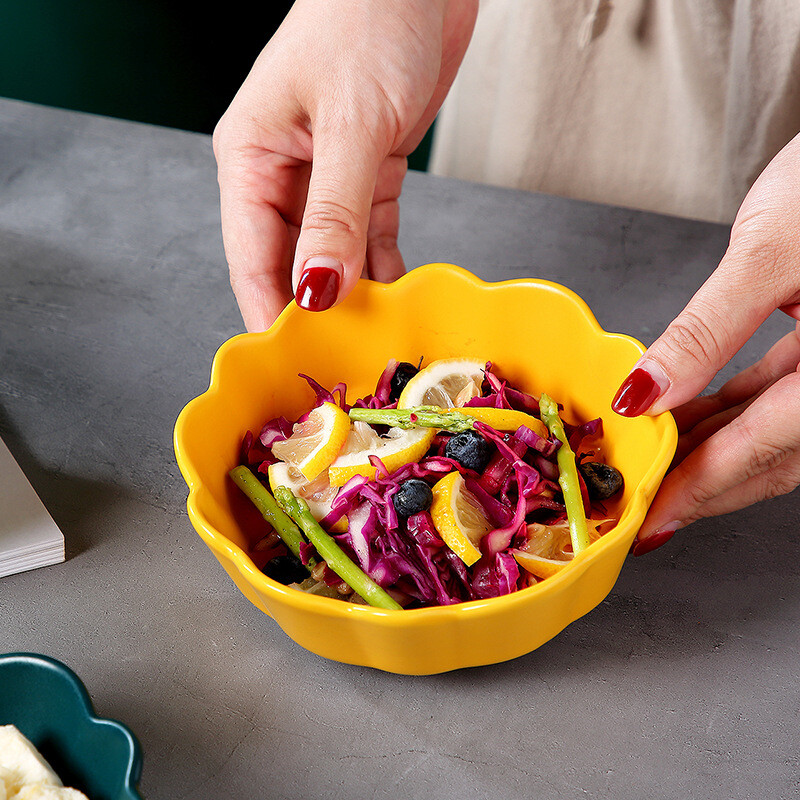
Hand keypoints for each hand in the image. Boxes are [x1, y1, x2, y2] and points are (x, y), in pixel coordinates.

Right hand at [213, 0, 477, 330]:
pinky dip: (383, 264)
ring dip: (353, 293)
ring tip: (372, 338)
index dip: (270, 310)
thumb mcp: (350, 122)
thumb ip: (335, 211)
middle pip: (290, 261)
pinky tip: (395, 296)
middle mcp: (283, 172)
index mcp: (251, 157)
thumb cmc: (370, 17)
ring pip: (332, 254)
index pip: (251, 255)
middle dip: (314, 309)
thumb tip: (318, 287)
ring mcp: (326, 175)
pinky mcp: (369, 171)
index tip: (291, 358)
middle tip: (340, 357)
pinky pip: (370, 233)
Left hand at [609, 132, 799, 554]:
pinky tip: (687, 416)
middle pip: (773, 455)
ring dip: (712, 449)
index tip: (651, 518)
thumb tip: (644, 393)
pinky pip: (780, 397)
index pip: (766, 446)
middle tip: (645, 505)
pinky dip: (732, 410)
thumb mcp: (772, 251)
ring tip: (653, 462)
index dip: (701, 488)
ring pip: (775, 431)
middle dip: (703, 483)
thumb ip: (706, 331)